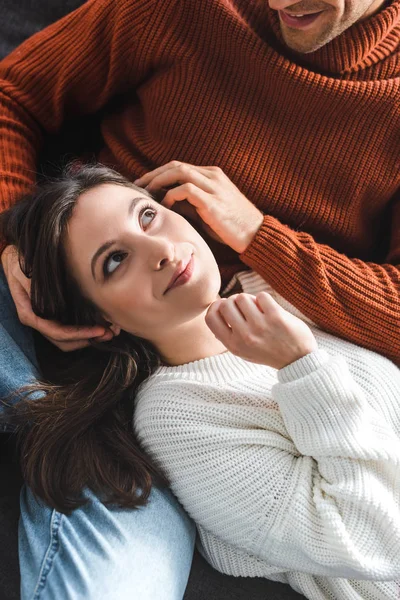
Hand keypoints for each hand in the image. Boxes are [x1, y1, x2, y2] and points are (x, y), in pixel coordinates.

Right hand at [1, 245, 112, 350]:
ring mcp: (46, 320)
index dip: (80, 334)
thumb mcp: (28, 272)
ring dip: (89, 338)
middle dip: (88, 339)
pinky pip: (70, 329)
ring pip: (68, 340)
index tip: (100, 330)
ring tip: (110, 331)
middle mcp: (38, 321)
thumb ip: (39, 287)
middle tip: (111, 333)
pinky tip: (101, 324)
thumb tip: (61, 300)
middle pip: (65, 342)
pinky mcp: (54, 315)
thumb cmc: (22, 263)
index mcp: (30, 314)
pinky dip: (85, 330)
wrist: (14, 258)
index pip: (58, 333)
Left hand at [134, 161, 263, 252]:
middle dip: (154, 174)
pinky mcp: (213, 202)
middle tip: (138, 186)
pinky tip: (166, 205)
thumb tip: (166, 202)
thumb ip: (189, 203)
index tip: (144, 184)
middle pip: (176, 165)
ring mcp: (214, 187)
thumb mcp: (208, 210)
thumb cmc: (232, 226)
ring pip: (179, 172)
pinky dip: (172, 195)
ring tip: (147, 193)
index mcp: (213, 175)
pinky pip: (186, 190)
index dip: (159, 173)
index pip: (179, 167)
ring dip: (159, 181)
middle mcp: (213, 176)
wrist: (256, 235)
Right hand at [206, 292, 316, 369]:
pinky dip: (265, 300)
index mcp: (233, 345)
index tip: (224, 306)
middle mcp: (244, 336)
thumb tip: (216, 309)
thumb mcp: (243, 351)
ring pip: (243, 297)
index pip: (211, 318)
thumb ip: (228, 334)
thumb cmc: (268, 352)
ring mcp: (260, 326)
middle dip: (234, 301)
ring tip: (258, 309)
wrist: (297, 360)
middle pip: (226, 304)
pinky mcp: (276, 317)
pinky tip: (270, 310)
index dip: (215, 307)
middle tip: (245, 307)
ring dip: (250, 299)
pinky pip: (261, 296)